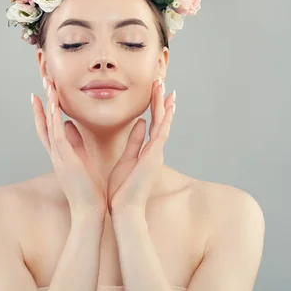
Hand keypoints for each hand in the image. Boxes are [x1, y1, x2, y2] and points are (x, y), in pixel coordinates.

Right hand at [32, 79, 106, 217]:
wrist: (90, 211)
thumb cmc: (89, 189)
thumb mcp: (81, 160)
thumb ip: (75, 142)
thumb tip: (70, 124)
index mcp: (61, 154)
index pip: (48, 127)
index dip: (43, 110)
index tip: (41, 93)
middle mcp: (55, 153)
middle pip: (44, 122)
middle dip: (43, 102)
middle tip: (43, 81)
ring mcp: (58, 156)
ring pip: (48, 125)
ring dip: (47, 104)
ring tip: (47, 86)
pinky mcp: (65, 160)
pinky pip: (56, 134)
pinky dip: (53, 118)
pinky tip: (53, 104)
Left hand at [107, 78, 175, 214]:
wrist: (124, 209)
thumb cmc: (122, 189)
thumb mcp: (127, 159)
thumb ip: (134, 140)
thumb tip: (139, 121)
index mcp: (147, 150)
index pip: (153, 122)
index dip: (155, 105)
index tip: (157, 89)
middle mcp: (154, 150)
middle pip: (160, 119)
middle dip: (160, 99)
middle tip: (162, 81)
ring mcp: (156, 153)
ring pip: (162, 123)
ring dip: (163, 104)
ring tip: (165, 87)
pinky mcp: (153, 157)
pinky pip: (160, 134)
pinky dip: (165, 119)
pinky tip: (168, 106)